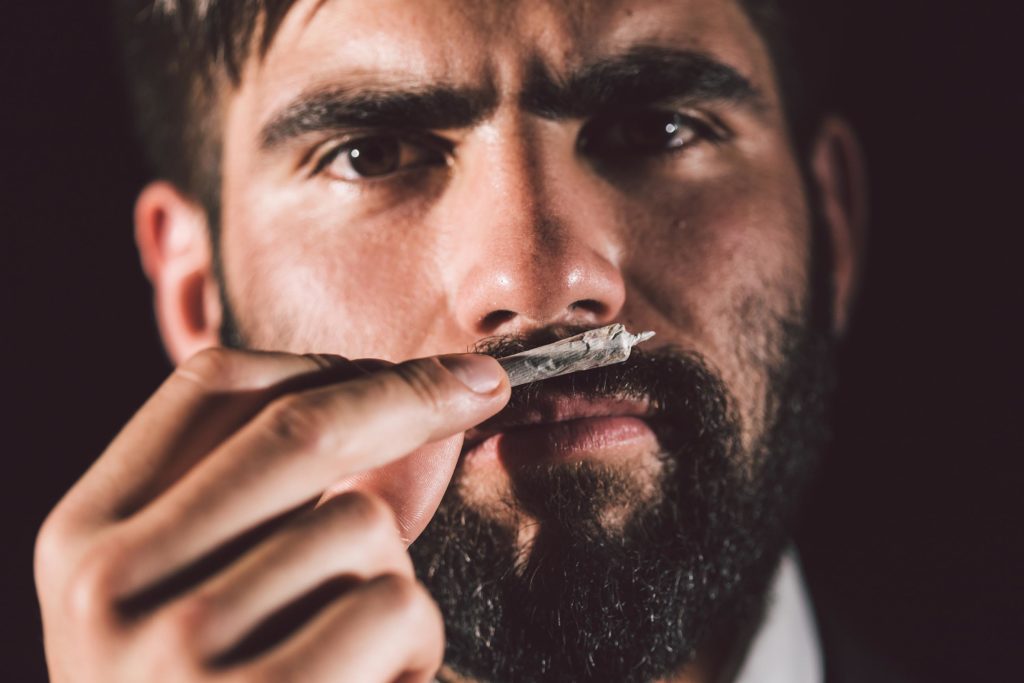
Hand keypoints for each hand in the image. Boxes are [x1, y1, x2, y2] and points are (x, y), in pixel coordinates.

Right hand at [35, 348, 508, 681]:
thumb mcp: (209, 595)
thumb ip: (280, 497)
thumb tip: (416, 395)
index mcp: (86, 538)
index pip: (215, 386)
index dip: (327, 362)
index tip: (410, 369)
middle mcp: (108, 590)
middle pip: (300, 429)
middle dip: (411, 396)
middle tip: (483, 384)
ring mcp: (175, 656)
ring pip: (360, 527)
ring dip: (394, 583)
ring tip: (353, 658)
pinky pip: (392, 609)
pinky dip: (414, 651)